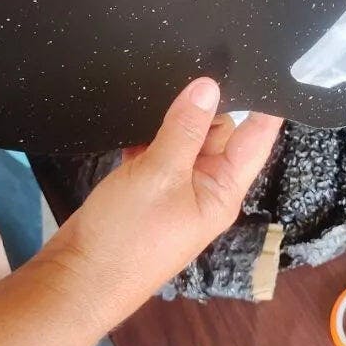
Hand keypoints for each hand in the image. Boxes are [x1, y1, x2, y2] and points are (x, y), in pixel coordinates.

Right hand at [37, 78, 281, 332]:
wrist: (77, 279)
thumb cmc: (127, 235)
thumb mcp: (160, 174)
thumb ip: (185, 128)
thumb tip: (209, 86)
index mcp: (222, 190)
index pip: (256, 140)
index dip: (264, 106)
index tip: (268, 69)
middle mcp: (204, 188)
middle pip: (218, 133)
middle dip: (205, 105)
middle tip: (190, 66)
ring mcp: (174, 189)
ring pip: (184, 139)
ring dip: (172, 118)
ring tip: (160, 83)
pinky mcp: (145, 188)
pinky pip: (156, 150)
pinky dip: (146, 134)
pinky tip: (133, 115)